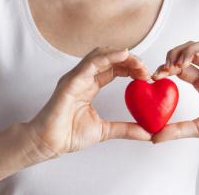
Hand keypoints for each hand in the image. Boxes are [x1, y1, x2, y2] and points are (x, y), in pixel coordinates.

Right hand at [27, 48, 151, 160]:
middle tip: (145, 69)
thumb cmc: (69, 134)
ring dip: (122, 56)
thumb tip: (148, 133)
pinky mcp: (71, 81)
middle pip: (109, 59)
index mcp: (90, 86)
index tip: (146, 75)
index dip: (131, 68)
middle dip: (129, 60)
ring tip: (138, 62)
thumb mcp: (105, 130)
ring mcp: (76, 77)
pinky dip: (108, 57)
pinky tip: (123, 56)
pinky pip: (90, 63)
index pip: (113, 69)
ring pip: (100, 55)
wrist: (50, 143)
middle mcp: (83, 78)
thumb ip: (126, 129)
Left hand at [152, 39, 198, 147]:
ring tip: (179, 63)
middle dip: (174, 56)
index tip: (155, 76)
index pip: (180, 68)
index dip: (166, 68)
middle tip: (166, 68)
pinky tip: (198, 57)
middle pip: (188, 52)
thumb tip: (154, 138)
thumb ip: (177, 130)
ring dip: (188, 51)